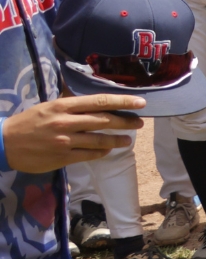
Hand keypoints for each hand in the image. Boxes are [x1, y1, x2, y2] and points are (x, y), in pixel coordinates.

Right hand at [1, 95, 144, 172]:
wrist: (4, 142)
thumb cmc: (28, 122)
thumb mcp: (48, 106)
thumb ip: (72, 106)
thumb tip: (98, 104)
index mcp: (63, 106)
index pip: (99, 101)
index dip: (122, 101)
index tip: (140, 102)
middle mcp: (66, 122)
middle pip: (104, 121)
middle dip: (126, 121)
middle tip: (139, 122)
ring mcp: (65, 141)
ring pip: (100, 140)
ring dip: (117, 140)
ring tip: (128, 140)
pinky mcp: (63, 157)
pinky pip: (89, 155)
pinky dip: (102, 152)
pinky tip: (108, 150)